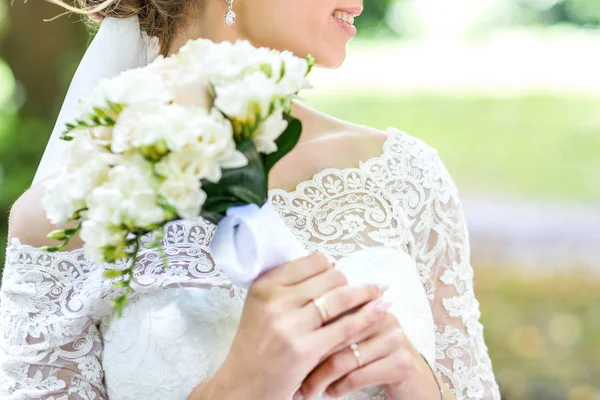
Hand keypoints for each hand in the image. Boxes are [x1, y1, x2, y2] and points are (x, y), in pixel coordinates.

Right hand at [188, 253, 390, 399]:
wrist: (242, 387)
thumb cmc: (256, 348)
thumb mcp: (262, 309)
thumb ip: (289, 289)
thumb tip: (332, 268)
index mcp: (264, 286)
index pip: (311, 262)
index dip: (332, 267)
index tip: (340, 274)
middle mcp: (274, 302)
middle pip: (330, 278)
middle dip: (351, 282)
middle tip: (366, 288)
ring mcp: (289, 326)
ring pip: (341, 298)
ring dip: (367, 293)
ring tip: (381, 293)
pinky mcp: (304, 350)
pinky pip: (345, 328)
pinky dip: (368, 317)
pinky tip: (381, 311)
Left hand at [296, 313, 443, 399]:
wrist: (412, 379)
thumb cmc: (370, 355)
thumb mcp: (349, 336)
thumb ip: (327, 323)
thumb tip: (286, 321)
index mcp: (365, 300)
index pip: (327, 308)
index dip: (304, 331)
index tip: (283, 348)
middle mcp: (381, 313)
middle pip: (332, 333)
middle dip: (308, 358)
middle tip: (290, 376)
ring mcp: (393, 337)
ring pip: (342, 358)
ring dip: (320, 379)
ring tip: (306, 391)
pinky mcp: (401, 362)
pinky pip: (358, 375)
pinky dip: (338, 388)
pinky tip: (330, 393)